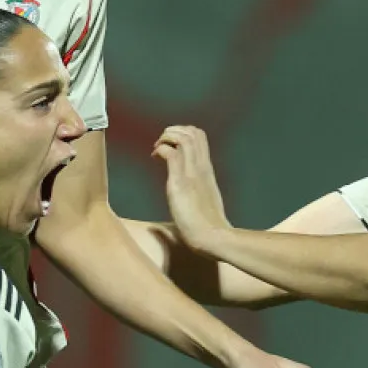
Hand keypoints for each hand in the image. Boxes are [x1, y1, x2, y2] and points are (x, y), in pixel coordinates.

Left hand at [153, 126, 230, 253]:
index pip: (200, 138)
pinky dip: (160, 149)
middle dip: (174, 130)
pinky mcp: (180, 183)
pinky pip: (170, 153)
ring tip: (157, 147)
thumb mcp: (204, 204)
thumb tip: (186, 202)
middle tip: (162, 143)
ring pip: (183, 137)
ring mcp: (192, 173)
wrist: (213, 237)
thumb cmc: (209, 227)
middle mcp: (201, 167)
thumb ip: (196, 195)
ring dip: (166, 137)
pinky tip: (154, 158)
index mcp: (207, 170)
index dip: (183, 134)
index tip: (171, 145)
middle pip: (193, 132)